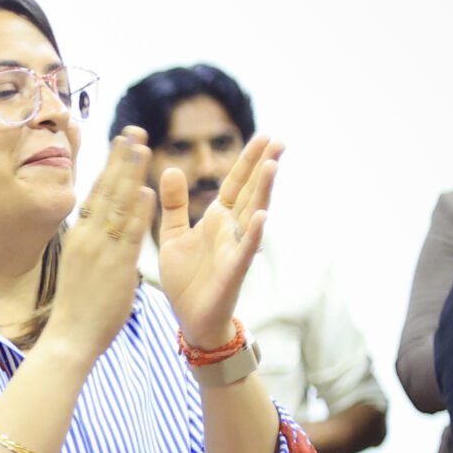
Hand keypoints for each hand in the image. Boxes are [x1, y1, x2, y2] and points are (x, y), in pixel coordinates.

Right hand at [48, 128, 153, 360]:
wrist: (70, 337)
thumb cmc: (79, 306)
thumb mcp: (82, 265)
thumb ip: (96, 243)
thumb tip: (104, 225)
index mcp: (80, 236)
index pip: (97, 193)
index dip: (110, 166)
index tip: (121, 142)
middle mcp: (88, 237)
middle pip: (106, 190)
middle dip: (121, 159)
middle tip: (133, 130)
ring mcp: (100, 251)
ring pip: (117, 206)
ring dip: (130, 175)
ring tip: (142, 148)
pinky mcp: (114, 267)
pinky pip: (128, 235)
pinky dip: (137, 213)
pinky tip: (146, 191)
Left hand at [157, 133, 277, 347]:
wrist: (190, 317)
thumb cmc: (185, 277)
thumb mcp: (173, 234)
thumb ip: (174, 204)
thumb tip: (174, 167)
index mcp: (217, 219)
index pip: (236, 184)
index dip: (248, 161)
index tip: (264, 136)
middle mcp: (231, 229)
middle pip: (251, 192)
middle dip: (263, 167)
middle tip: (279, 139)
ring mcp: (235, 248)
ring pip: (253, 215)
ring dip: (263, 191)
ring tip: (273, 166)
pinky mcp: (233, 270)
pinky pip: (246, 249)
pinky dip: (254, 233)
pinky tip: (263, 216)